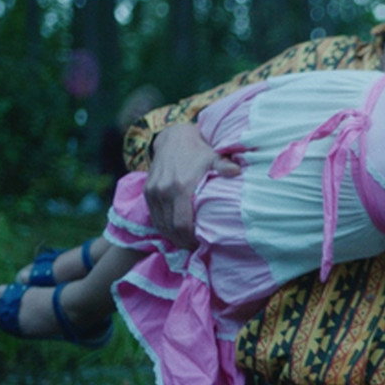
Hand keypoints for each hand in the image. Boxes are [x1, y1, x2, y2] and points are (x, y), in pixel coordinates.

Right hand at [144, 123, 239, 247]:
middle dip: (181, 241)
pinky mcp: (147, 191)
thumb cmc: (199, 150)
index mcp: (180, 187)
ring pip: (159, 225)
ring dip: (171, 236)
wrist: (174, 137)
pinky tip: (175, 231)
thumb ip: (224, 166)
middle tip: (194, 247)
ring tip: (186, 242)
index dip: (190, 239)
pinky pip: (154, 216)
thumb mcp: (214, 156)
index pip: (181, 224)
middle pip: (169, 228)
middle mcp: (162, 191)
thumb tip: (237, 171)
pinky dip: (163, 226)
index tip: (200, 244)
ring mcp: (152, 192)